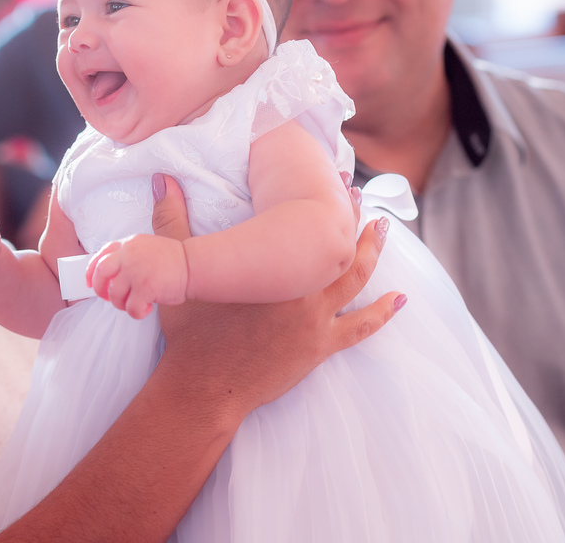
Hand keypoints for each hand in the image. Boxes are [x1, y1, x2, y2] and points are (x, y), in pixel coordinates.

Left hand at [87, 234, 187, 318]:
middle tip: (107, 297)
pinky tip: (147, 308)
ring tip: (135, 303)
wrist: (193, 265)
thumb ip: (128, 256)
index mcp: (129, 244)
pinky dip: (137, 313)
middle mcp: (129, 255)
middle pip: (100, 273)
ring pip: (114, 295)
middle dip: (99, 289)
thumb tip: (109, 277)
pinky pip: (131, 308)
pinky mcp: (145, 288)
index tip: (90, 282)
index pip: (101, 254)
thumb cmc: (172, 261)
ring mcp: (136, 271)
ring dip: (121, 304)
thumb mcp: (146, 247)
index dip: (91, 270)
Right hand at [151, 173, 401, 416]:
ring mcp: (314, 321)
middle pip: (336, 245)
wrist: (203, 388)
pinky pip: (360, 328)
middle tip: (356, 193)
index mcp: (270, 268)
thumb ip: (171, 222)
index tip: (334, 177)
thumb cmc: (191, 333)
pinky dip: (383, 312)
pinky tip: (400, 298)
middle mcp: (300, 290)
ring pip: (354, 279)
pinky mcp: (319, 349)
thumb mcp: (182, 274)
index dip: (323, 199)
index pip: (305, 224)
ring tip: (381, 228)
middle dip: (349, 217)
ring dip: (370, 252)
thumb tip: (164, 180)